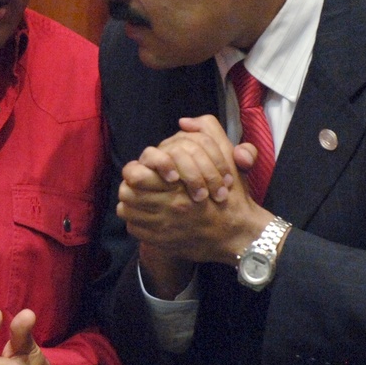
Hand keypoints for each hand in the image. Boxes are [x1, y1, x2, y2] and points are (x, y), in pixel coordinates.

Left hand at [118, 116, 270, 265]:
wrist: (238, 235)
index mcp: (177, 184)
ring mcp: (162, 227)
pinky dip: (137, 222)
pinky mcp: (160, 242)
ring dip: (132, 204)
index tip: (146, 171)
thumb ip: (208, 131)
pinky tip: (149, 217)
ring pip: (127, 211)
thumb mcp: (227, 158)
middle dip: (131, 187)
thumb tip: (184, 122)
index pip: (133, 173)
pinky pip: (134, 229)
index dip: (137, 170)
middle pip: (126, 192)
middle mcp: (166, 206)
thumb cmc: (232, 196)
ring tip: (141, 200)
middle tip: (139, 185)